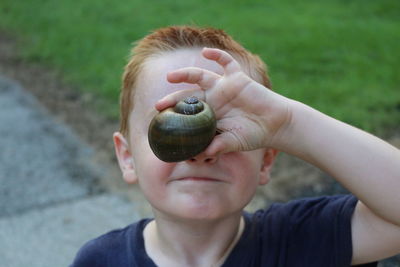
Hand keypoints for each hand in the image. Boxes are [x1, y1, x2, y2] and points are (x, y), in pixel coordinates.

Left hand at [156, 47, 291, 154]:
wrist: (275, 124)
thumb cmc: (253, 135)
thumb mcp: (232, 143)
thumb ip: (216, 147)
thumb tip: (199, 156)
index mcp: (210, 115)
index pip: (187, 113)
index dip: (174, 115)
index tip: (159, 122)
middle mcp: (213, 99)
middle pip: (188, 95)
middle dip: (172, 99)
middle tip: (158, 105)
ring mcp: (223, 87)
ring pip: (200, 76)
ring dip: (184, 74)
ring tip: (171, 76)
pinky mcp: (236, 78)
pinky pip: (226, 62)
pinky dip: (217, 55)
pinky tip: (205, 52)